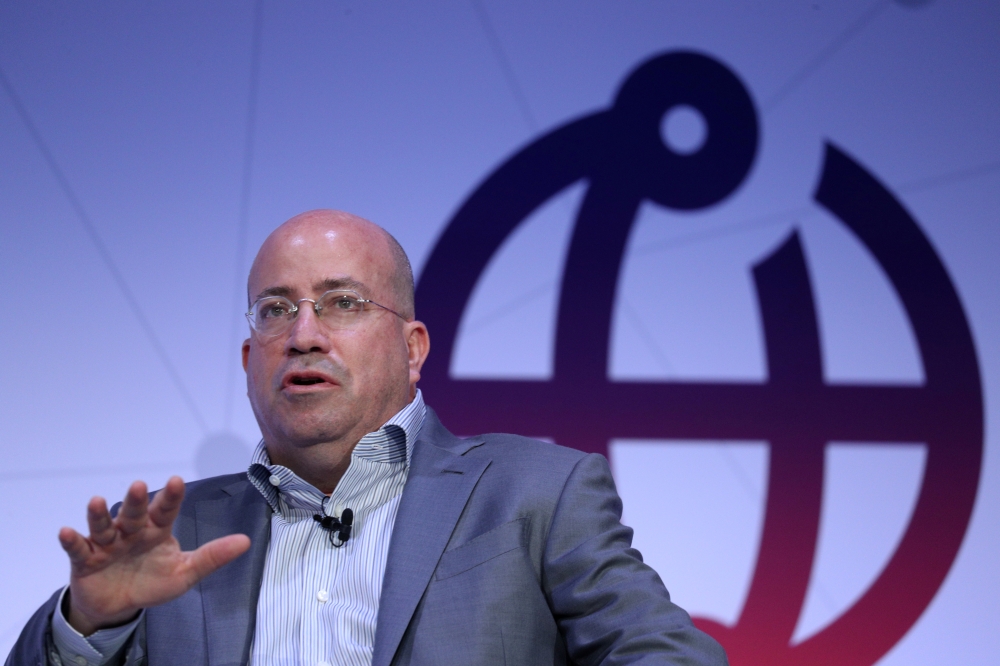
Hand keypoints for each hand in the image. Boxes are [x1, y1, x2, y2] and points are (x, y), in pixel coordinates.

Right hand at [58, 476, 250, 635]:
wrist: (119, 605)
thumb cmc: (153, 582)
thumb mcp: (185, 573)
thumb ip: (213, 556)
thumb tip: (246, 541)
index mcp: (156, 531)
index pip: (165, 511)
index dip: (170, 497)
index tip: (176, 480)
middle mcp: (131, 532)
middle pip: (133, 514)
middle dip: (134, 501)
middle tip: (138, 485)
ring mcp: (107, 544)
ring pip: (103, 526)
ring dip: (99, 515)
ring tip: (96, 501)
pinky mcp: (86, 560)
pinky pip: (78, 549)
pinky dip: (71, 541)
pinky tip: (66, 531)